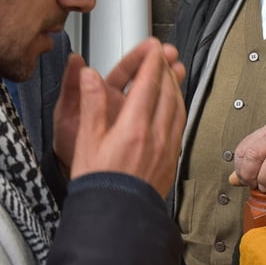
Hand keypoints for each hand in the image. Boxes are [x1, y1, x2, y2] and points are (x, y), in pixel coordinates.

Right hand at [67, 38, 185, 195]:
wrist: (115, 216)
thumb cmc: (98, 183)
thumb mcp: (86, 140)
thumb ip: (91, 104)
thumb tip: (89, 76)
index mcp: (133, 128)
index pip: (147, 84)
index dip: (151, 62)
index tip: (154, 47)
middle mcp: (155, 136)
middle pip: (167, 93)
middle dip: (166, 70)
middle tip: (164, 56)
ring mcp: (166, 149)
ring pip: (178, 108)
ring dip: (175, 88)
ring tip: (171, 76)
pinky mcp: (171, 161)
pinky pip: (179, 126)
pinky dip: (178, 108)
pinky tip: (174, 108)